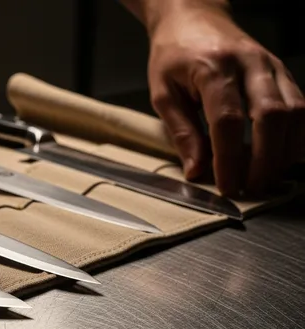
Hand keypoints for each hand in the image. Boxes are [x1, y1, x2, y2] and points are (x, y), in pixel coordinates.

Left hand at [147, 5, 304, 196]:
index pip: (228, 121)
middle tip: (252, 187)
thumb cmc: (173, 55)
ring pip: (295, 111)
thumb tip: (196, 170)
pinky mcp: (282, 71)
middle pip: (271, 116)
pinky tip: (286, 155)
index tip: (228, 186)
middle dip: (265, 159)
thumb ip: (181, 131)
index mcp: (213, 68)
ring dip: (286, 150)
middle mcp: (249, 64)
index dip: (230, 159)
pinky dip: (299, 134)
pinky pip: (302, 105)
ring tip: (268, 176)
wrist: (194, 16)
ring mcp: (271, 65)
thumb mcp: (163, 93)